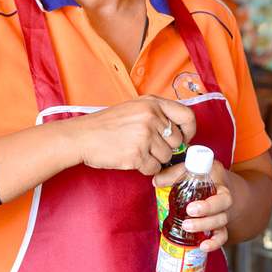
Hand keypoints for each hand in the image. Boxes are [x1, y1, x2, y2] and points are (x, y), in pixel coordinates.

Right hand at [69, 96, 195, 175]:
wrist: (82, 136)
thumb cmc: (107, 124)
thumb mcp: (134, 108)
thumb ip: (157, 115)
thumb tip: (181, 135)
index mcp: (152, 103)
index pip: (187, 115)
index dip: (189, 130)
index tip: (185, 138)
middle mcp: (151, 117)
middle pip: (176, 142)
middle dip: (166, 148)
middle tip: (148, 147)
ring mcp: (144, 136)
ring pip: (166, 157)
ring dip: (154, 159)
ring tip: (136, 151)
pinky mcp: (136, 155)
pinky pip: (154, 168)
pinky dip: (145, 168)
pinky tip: (131, 159)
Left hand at [152, 160, 232, 251]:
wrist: (219, 186)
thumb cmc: (202, 178)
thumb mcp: (189, 171)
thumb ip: (173, 175)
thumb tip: (155, 181)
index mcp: (219, 183)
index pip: (219, 190)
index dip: (207, 203)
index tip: (190, 208)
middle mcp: (224, 199)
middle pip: (222, 207)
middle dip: (205, 213)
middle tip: (188, 214)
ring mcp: (222, 213)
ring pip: (221, 222)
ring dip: (205, 226)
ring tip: (187, 228)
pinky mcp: (220, 226)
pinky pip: (222, 236)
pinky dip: (214, 243)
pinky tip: (203, 246)